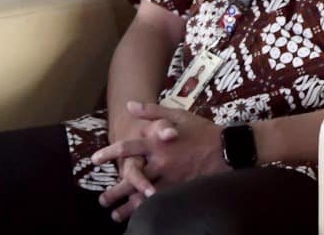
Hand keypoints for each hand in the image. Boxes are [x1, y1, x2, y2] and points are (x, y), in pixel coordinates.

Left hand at [90, 102, 225, 212]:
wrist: (228, 148)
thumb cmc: (201, 130)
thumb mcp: (176, 114)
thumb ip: (151, 111)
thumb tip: (129, 105)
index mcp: (157, 142)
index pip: (128, 148)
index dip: (110, 153)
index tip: (95, 159)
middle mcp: (162, 161)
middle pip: (133, 177)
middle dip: (116, 190)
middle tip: (102, 200)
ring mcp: (172, 177)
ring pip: (146, 195)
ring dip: (130, 206)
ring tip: (116, 216)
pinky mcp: (183, 189)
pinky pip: (164, 202)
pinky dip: (151, 210)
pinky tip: (143, 217)